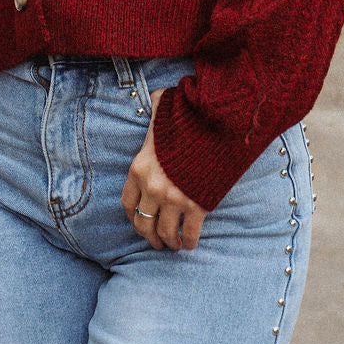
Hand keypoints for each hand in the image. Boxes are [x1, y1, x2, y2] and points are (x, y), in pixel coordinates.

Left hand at [121, 88, 206, 250]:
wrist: (216, 126)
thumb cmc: (188, 118)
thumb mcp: (162, 111)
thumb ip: (154, 109)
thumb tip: (156, 98)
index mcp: (139, 168)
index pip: (127, 202)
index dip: (133, 216)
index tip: (139, 221)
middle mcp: (152, 187)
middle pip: (143, 223)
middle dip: (149, 236)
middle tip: (156, 242)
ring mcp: (174, 199)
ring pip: (165, 233)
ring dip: (169, 242)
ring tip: (174, 245)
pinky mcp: (196, 206)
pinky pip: (189, 233)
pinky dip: (189, 242)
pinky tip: (190, 244)